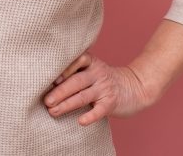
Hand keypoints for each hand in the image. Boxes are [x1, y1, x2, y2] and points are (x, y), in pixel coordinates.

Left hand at [43, 50, 160, 124]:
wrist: (136, 87)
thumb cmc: (105, 80)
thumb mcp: (93, 69)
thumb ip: (75, 72)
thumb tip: (48, 83)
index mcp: (91, 63)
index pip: (77, 61)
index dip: (64, 69)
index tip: (51, 79)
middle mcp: (98, 74)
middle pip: (76, 81)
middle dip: (60, 91)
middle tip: (46, 101)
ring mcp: (105, 89)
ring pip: (84, 96)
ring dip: (67, 104)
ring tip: (53, 111)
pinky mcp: (112, 103)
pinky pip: (100, 110)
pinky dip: (90, 116)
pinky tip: (81, 121)